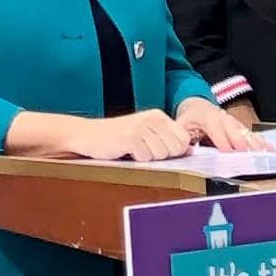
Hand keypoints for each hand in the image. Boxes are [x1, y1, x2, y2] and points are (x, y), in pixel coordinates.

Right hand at [69, 110, 192, 162]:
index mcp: (158, 116)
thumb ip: (166, 140)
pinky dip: (136, 159)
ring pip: (161, 154)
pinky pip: (145, 158)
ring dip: (147, 158)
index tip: (157, 149)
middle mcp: (152, 119)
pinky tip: (125, 151)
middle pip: (175, 148)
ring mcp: (141, 127)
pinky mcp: (129, 137)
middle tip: (143, 150)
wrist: (86, 135)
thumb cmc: (116, 138)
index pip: (184, 139)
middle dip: (162, 155)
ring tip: (133, 150)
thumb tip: (189, 150)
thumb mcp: (145, 135)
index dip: (174, 151)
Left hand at [179, 98, 268, 152]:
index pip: (215, 129)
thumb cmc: (190, 118)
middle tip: (248, 154)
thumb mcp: (181, 125)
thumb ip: (182, 137)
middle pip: (234, 130)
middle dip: (241, 142)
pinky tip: (269, 149)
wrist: (198, 106)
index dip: (222, 140)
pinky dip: (261, 141)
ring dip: (254, 143)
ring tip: (263, 152)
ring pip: (245, 132)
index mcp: (207, 117)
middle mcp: (223, 118)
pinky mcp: (240, 127)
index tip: (228, 151)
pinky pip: (251, 134)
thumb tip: (183, 149)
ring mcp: (233, 122)